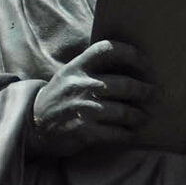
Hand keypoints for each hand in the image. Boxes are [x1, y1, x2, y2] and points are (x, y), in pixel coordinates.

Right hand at [28, 40, 155, 158]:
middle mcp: (80, 85)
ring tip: (143, 117)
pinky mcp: (83, 131)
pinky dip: (126, 134)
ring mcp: (82, 108)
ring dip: (138, 116)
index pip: (107, 50)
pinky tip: (130, 133)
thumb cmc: (60, 97)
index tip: (145, 63)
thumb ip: (92, 67)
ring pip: (122, 111)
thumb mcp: (70, 74)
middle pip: (122, 83)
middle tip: (153, 94)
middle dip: (143, 90)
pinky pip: (115, 133)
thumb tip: (129, 64)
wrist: (32, 125)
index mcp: (77, 67)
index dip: (130, 53)